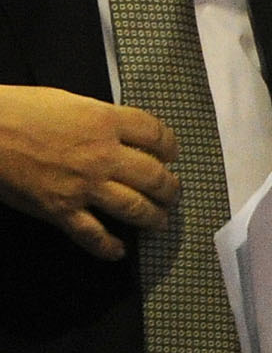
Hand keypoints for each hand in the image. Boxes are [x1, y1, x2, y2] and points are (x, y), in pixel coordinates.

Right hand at [0, 85, 178, 260]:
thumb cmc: (18, 110)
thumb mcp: (70, 102)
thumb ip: (99, 119)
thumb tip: (118, 132)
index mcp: (106, 122)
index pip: (157, 135)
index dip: (170, 147)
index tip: (171, 154)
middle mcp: (103, 155)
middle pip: (154, 176)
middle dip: (170, 188)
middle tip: (173, 193)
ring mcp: (83, 185)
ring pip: (134, 207)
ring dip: (153, 217)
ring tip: (160, 221)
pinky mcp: (60, 209)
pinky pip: (92, 234)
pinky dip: (108, 246)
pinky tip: (118, 251)